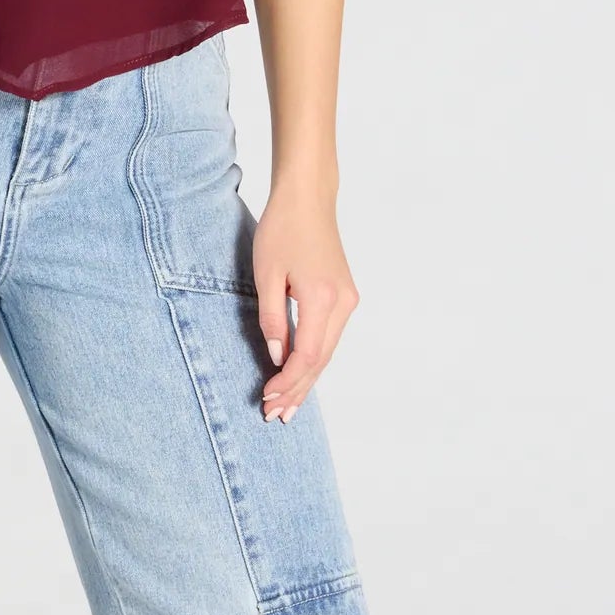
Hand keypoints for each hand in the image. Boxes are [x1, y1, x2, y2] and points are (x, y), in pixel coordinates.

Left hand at [253, 178, 359, 422]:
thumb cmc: (282, 228)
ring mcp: (348, 299)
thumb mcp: (267, 273)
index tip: (266, 400)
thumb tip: (279, 357)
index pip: (307, 355)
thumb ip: (273, 318)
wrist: (308, 198)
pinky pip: (330, 335)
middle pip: (322, 360)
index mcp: (322, 298)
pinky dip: (315, 357)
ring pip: (328, 350)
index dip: (287, 382)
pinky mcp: (345, 294)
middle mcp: (342, 303)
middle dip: (298, 390)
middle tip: (275, 416)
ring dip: (307, 378)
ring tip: (287, 405)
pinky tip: (301, 373)